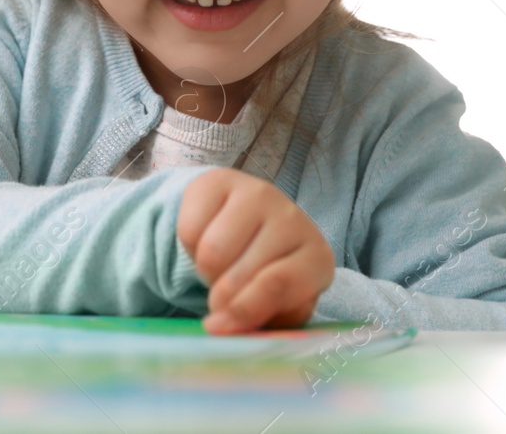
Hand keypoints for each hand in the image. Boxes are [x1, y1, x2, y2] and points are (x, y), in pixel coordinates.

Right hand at [177, 168, 333, 333]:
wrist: (249, 227)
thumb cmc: (267, 277)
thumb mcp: (275, 309)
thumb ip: (256, 322)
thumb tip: (219, 326)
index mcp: (316, 258)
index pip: (278, 285)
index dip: (244, 311)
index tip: (220, 326)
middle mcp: (292, 219)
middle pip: (238, 274)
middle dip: (220, 295)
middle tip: (223, 294)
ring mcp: (258, 193)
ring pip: (211, 252)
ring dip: (205, 271)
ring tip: (219, 268)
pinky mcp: (221, 180)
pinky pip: (189, 229)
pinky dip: (189, 247)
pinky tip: (207, 241)